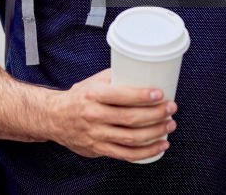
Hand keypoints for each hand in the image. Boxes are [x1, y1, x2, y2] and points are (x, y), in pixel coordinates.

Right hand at [48, 69, 177, 161]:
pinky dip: (147, 151)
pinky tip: (160, 145)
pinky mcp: (99, 149)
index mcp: (93, 95)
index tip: (160, 94)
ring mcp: (96, 134)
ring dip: (155, 133)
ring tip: (169, 126)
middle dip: (155, 114)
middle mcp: (94, 115)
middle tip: (170, 109)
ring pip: (131, 138)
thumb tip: (141, 71)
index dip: (143, 96)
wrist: (54, 118)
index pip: (121, 96)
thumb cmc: (77, 98)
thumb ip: (114, 78)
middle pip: (130, 118)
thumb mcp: (92, 83)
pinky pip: (127, 154)